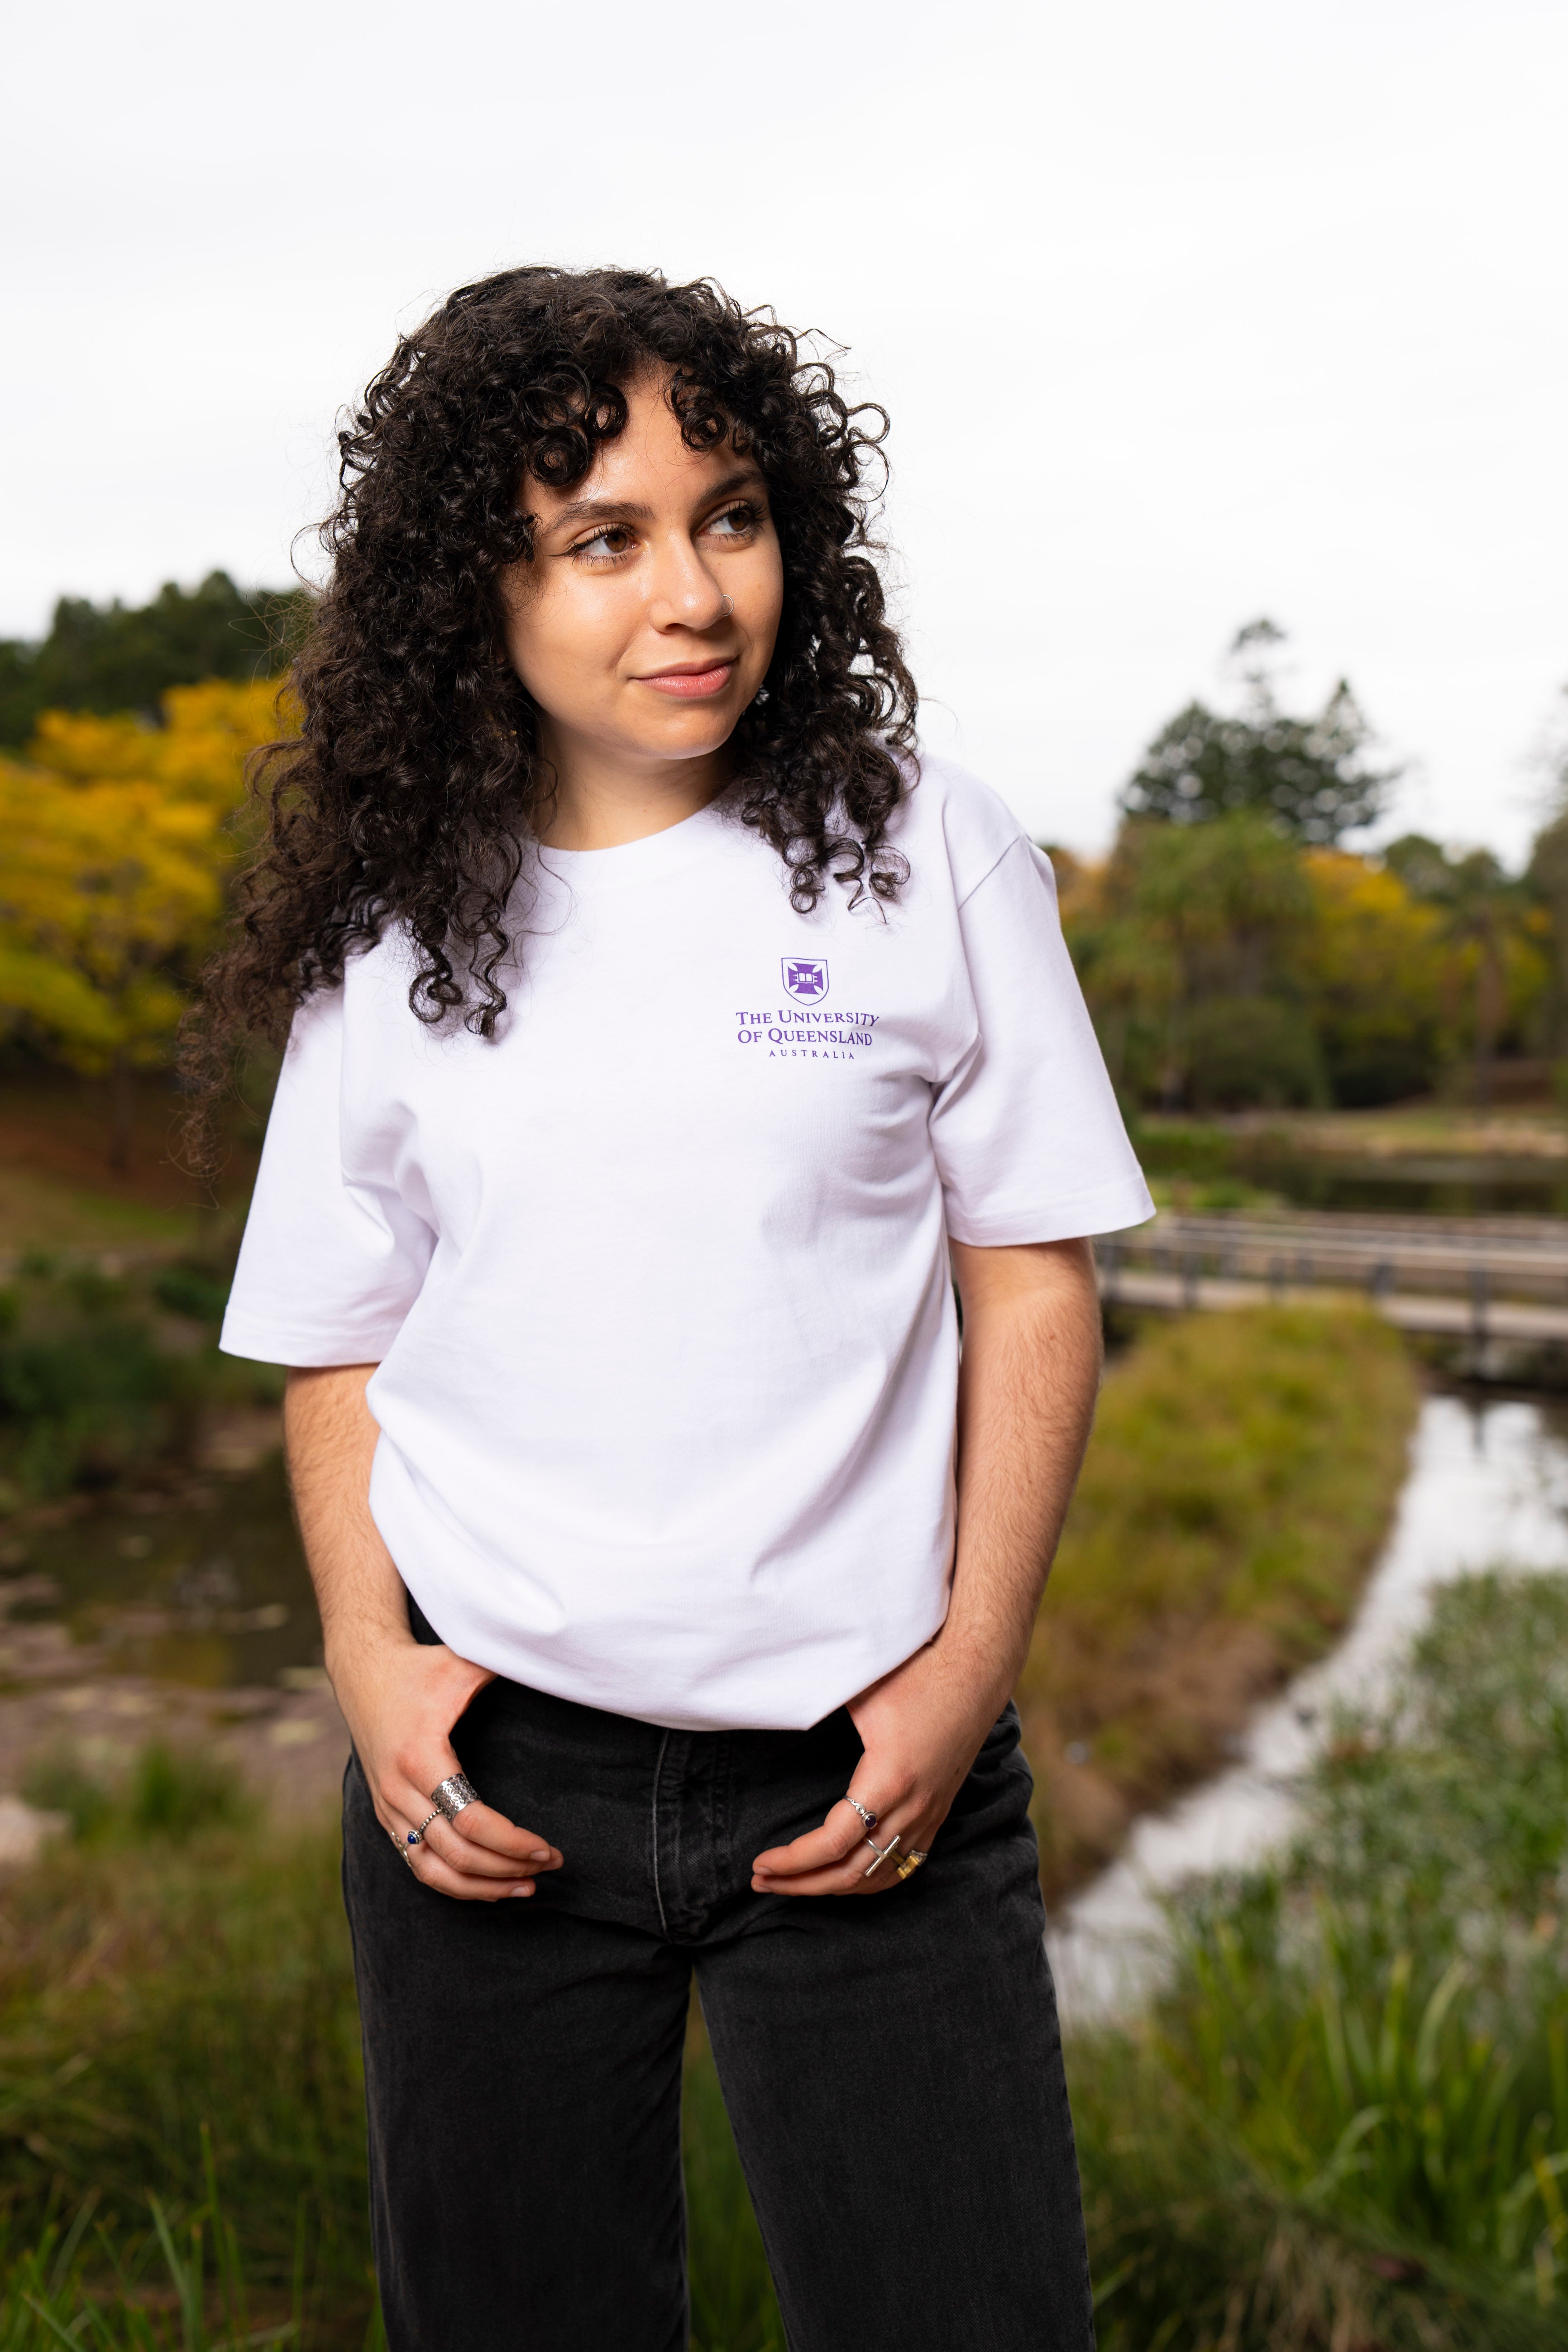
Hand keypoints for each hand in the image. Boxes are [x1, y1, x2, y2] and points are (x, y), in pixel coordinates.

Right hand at [330, 1631, 562, 1901]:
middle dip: (508, 1867)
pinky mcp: (386, 1815)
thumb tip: (555, 1667)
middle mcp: (399, 1792)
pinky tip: (487, 1884)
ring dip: (482, 1887)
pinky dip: (453, 1883)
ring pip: (434, 1870)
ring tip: (525, 1886)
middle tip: (550, 1865)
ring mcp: (388, 1809)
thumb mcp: (460, 1664)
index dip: (512, 1842)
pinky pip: (418, 1865)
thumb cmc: (419, 1669)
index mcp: (421, 1758)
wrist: (363, 1674)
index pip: (471, 1821)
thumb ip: (504, 1666)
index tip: (548, 1848)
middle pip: (457, 1854)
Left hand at [749, 1639, 1003, 1897]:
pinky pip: (902, 1866)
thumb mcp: (860, 1691)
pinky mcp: (937, 1814)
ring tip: (793, 1884)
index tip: (760, 1861)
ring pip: (877, 1877)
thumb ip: (816, 1704)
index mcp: (888, 1779)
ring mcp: (928, 1815)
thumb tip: (773, 1707)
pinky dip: (868, 1881)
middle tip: (761, 1881)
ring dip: (831, 1887)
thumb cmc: (917, 1674)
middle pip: (851, 1873)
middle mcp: (912, 1807)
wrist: (976, 1673)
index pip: (833, 1843)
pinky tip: (843, 1878)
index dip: (792, 1861)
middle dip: (801, 1884)